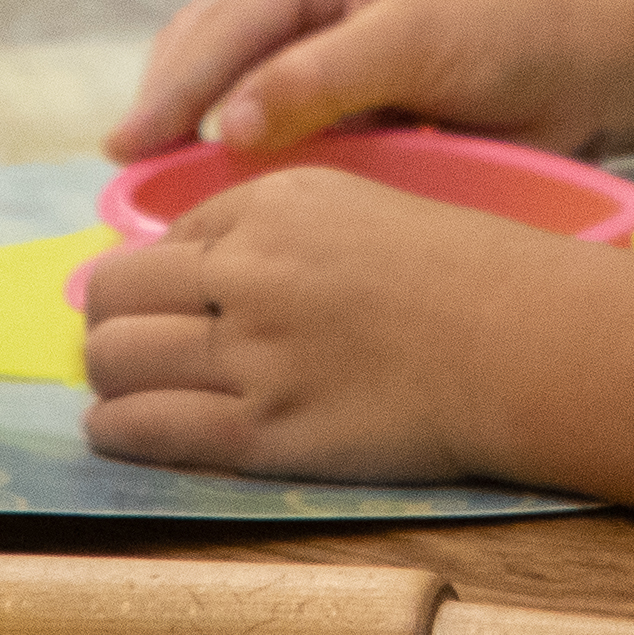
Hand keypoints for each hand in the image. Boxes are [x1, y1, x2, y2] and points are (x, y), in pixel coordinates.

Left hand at [78, 168, 579, 481]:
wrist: (523, 342)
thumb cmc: (460, 277)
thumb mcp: (357, 209)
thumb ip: (270, 230)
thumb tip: (189, 267)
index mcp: (271, 204)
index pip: (161, 241)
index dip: (158, 280)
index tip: (171, 307)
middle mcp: (250, 269)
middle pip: (112, 294)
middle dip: (111, 322)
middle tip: (132, 347)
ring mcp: (254, 352)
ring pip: (113, 359)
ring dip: (110, 377)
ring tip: (128, 391)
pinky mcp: (265, 430)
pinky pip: (144, 427)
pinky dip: (116, 429)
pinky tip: (124, 429)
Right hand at [105, 0, 633, 159]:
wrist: (603, 65)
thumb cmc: (518, 29)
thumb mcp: (416, 42)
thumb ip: (319, 81)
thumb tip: (231, 124)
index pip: (230, 20)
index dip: (177, 87)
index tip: (127, 145)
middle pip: (218, 46)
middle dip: (175, 105)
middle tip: (127, 174)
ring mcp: (333, 40)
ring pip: (243, 87)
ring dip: (207, 133)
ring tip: (159, 189)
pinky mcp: (354, 92)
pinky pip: (286, 122)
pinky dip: (255, 155)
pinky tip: (225, 191)